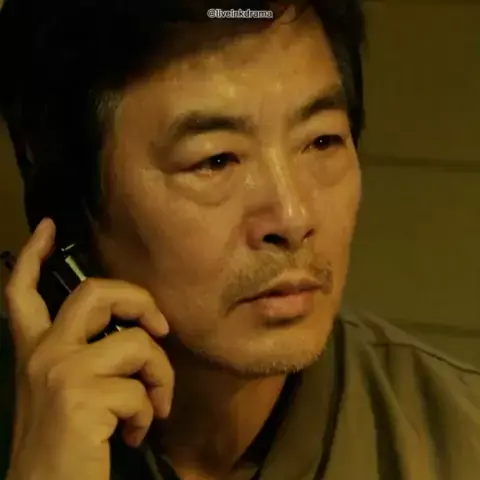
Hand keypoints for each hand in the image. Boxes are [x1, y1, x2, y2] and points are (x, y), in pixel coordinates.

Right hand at [4, 218, 173, 479]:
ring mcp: (61, 373)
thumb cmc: (64, 447)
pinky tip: (135, 434)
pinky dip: (148, 412)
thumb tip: (136, 335)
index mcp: (35, 352)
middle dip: (138, 299)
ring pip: (136, 343)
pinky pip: (140, 389)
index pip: (22, 292)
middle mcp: (42, 355)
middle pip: (94, 292)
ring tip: (153, 405)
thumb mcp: (67, 392)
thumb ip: (89, 358)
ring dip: (159, 375)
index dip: (34, 255)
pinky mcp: (82, 398)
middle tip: (158, 327)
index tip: (48, 227)